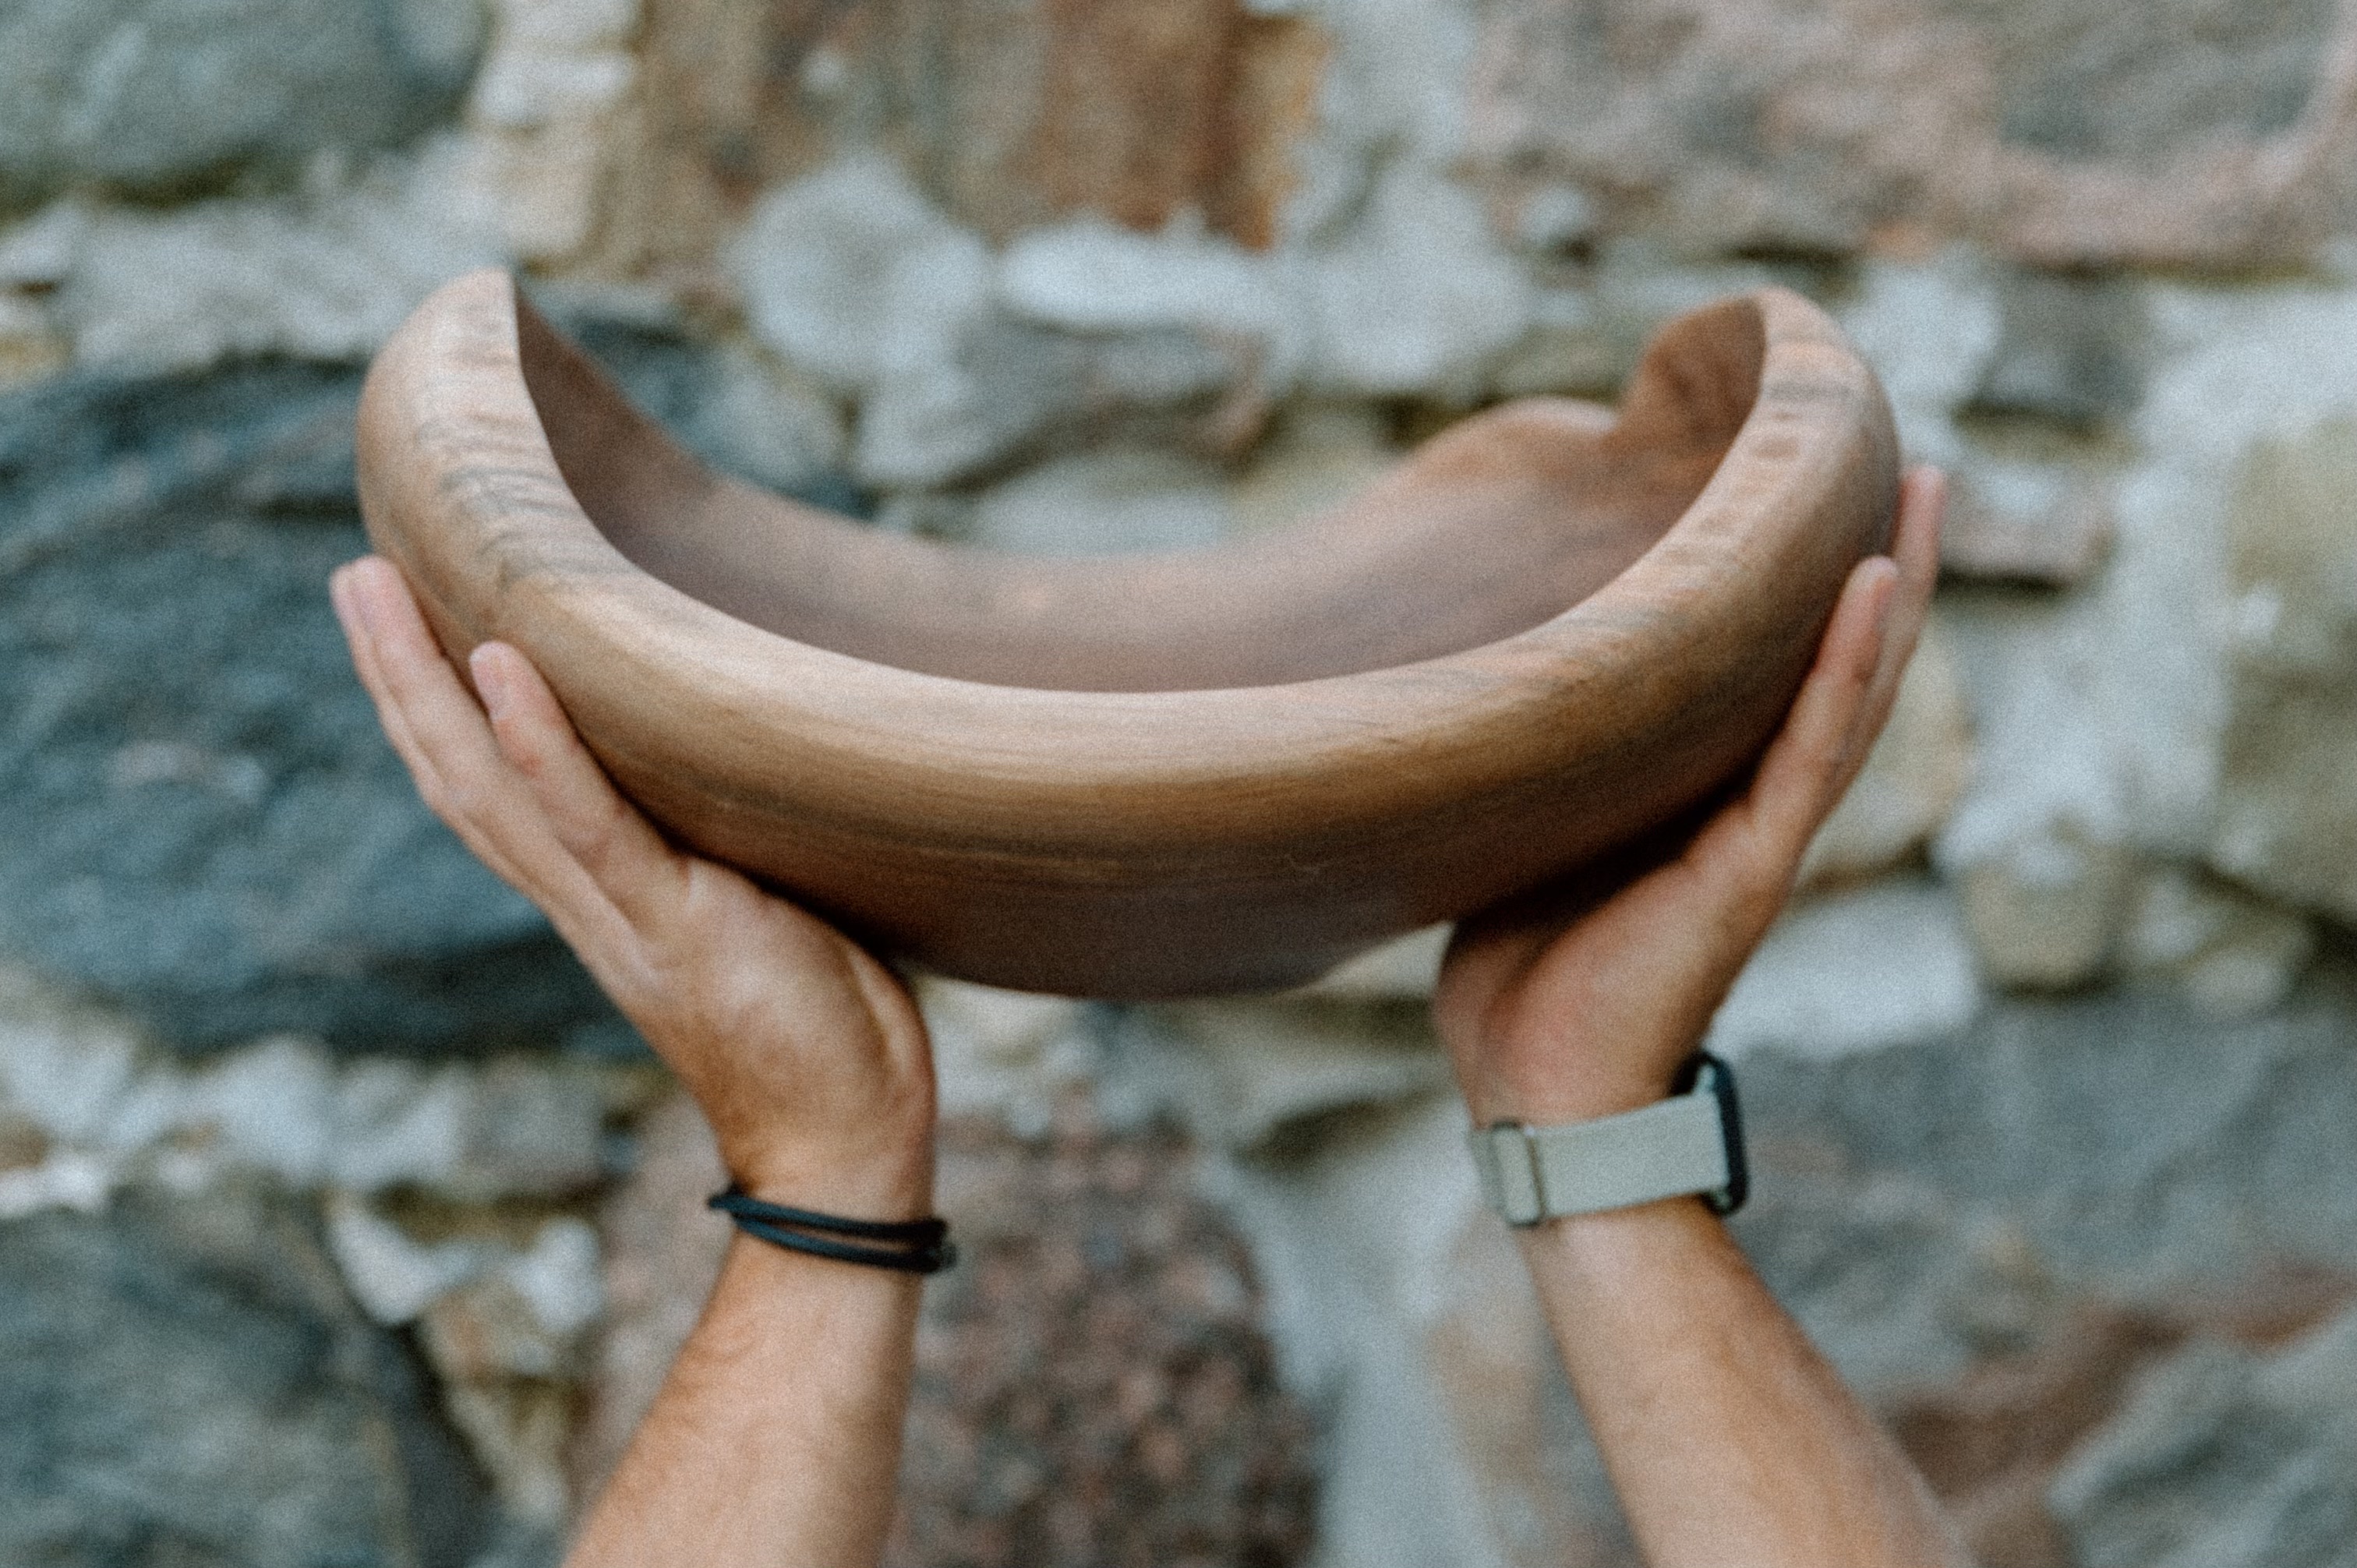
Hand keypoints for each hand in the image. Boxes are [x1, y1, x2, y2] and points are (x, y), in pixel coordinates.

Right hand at [330, 556, 935, 1213]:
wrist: (846, 1147)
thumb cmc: (822, 1034)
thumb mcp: (760, 916)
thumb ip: (725, 856)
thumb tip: (750, 782)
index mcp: (604, 901)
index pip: (495, 796)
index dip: (443, 713)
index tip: (406, 623)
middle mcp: (590, 906)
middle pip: (463, 779)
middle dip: (401, 678)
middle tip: (353, 576)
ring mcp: (625, 915)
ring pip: (495, 789)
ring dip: (429, 684)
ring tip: (376, 588)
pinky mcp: (680, 925)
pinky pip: (592, 825)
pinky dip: (541, 746)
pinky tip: (500, 665)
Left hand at [1434, 468, 1945, 1126]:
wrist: (1537, 1092)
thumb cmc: (1520, 982)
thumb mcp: (1526, 840)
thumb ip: (1544, 775)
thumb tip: (1485, 701)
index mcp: (1692, 798)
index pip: (1766, 675)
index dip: (1798, 592)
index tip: (1809, 498)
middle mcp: (1741, 806)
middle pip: (1831, 665)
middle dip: (1872, 563)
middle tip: (1908, 465)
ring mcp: (1758, 834)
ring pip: (1846, 691)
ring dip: (1889, 589)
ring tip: (1922, 490)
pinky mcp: (1752, 866)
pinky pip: (1813, 750)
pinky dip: (1847, 666)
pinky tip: (1876, 584)